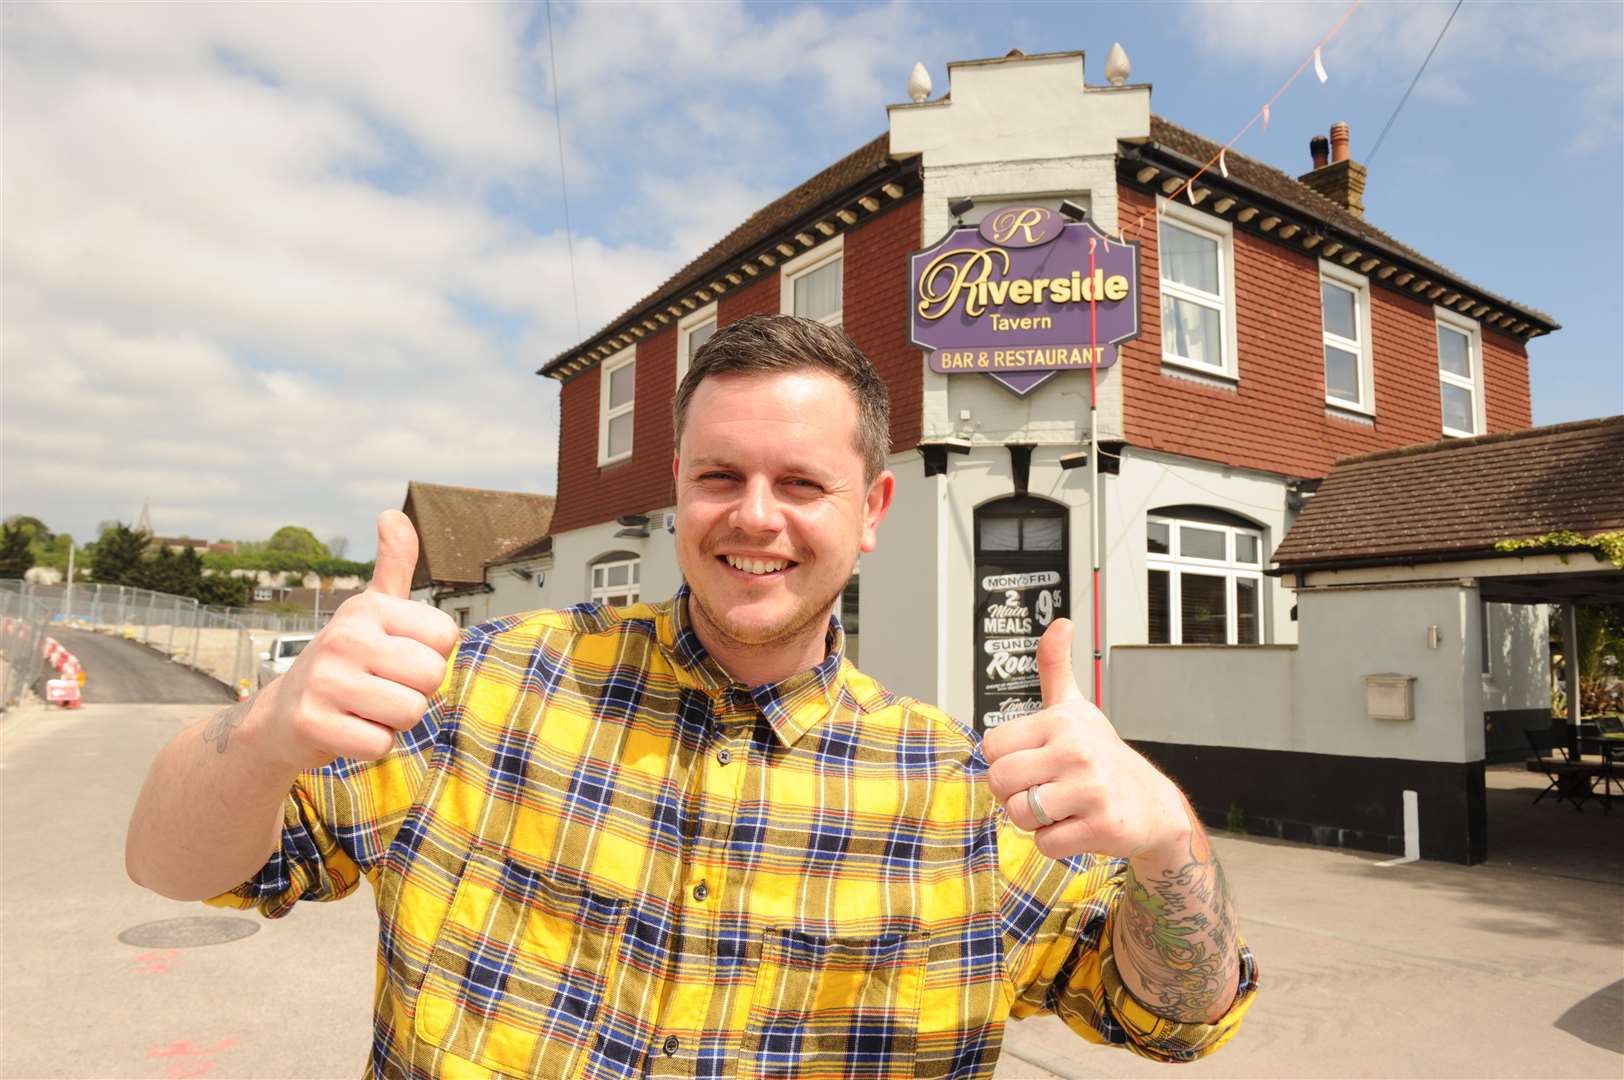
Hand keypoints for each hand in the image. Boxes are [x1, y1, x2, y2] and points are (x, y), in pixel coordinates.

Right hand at [259, 510, 459, 771]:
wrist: (280, 715)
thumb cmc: (345, 661)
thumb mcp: (371, 610)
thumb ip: (394, 566)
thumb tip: (392, 513)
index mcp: (368, 608)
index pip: (447, 637)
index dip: (430, 656)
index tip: (396, 657)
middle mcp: (344, 637)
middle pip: (431, 676)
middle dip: (415, 692)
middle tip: (381, 687)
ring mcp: (325, 680)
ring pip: (410, 712)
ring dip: (395, 721)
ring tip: (365, 708)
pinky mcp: (312, 722)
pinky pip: (380, 744)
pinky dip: (371, 745)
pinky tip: (348, 729)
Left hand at [983, 619, 1189, 861]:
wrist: (1154, 806)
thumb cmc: (1102, 756)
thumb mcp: (1077, 708)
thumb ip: (1056, 666)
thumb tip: (1061, 623)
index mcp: (1061, 721)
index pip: (992, 747)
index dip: (1006, 762)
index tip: (1032, 764)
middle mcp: (1076, 750)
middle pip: (1000, 782)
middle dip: (1014, 794)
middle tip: (1042, 791)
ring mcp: (1090, 788)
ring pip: (1018, 814)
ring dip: (1034, 821)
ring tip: (1061, 808)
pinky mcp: (1102, 825)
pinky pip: (1045, 843)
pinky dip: (1055, 842)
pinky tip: (1077, 826)